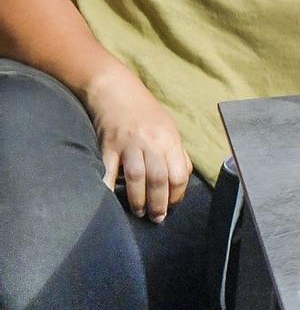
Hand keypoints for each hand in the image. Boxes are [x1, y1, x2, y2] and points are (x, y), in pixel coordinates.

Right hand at [89, 73, 191, 222]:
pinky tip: (109, 200)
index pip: (179, 173)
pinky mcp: (108, 146)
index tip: (173, 205)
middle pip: (159, 179)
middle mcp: (152, 143)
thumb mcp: (168, 128)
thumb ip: (176, 151)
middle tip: (157, 218)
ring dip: (138, 200)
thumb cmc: (146, 112)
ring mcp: (129, 145)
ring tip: (138, 212)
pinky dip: (109, 187)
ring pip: (137, 178)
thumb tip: (182, 176)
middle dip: (159, 203)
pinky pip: (109, 171)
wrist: (117, 90)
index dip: (178, 194)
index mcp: (170, 140)